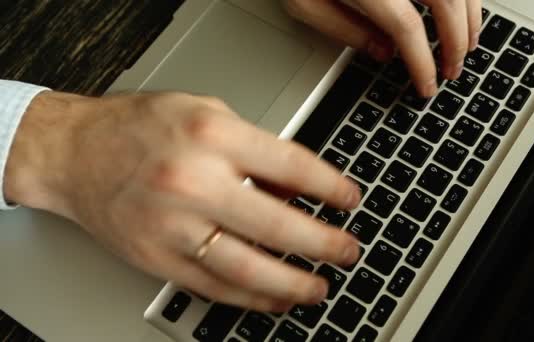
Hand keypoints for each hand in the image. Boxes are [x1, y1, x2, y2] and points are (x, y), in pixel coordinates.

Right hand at [5, 91, 361, 311]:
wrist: (74, 153)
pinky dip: (251, 300)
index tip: (351, 200)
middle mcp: (193, 181)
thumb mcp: (207, 113)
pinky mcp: (157, 258)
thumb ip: (255, 149)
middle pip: (278, 226)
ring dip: (293, 284)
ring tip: (320, 289)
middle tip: (348, 251)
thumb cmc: (140, 128)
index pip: (292, 166)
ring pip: (248, 269)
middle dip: (324, 244)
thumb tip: (296, 190)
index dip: (330, 188)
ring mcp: (173, 226)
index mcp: (212, 136)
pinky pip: (214, 287)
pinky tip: (275, 300)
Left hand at [284, 0, 482, 96]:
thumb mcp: (305, 3)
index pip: (407, 28)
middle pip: (446, 2)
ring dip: (470, 15)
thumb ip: (345, 29)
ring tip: (468, 43)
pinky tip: (464, 6)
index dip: (422, 61)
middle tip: (453, 70)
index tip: (428, 84)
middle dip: (455, 42)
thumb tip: (384, 53)